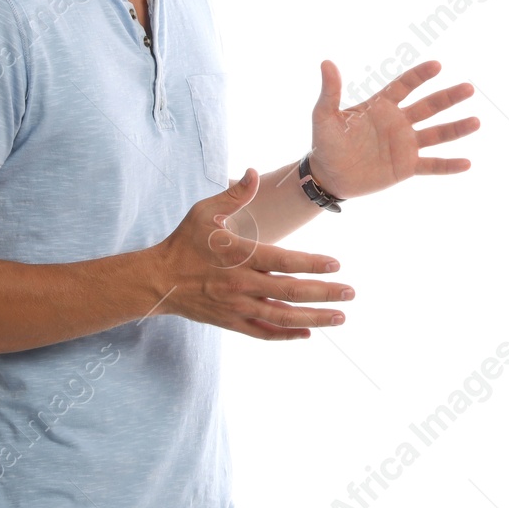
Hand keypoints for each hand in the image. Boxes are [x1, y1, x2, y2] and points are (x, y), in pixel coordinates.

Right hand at [148, 169, 354, 340]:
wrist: (157, 280)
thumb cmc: (183, 243)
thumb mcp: (204, 212)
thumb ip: (234, 195)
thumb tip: (253, 172)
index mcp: (239, 256)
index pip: (284, 261)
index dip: (312, 264)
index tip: (336, 265)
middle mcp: (242, 284)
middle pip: (291, 291)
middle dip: (325, 293)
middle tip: (350, 293)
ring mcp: (237, 306)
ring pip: (282, 316)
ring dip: (314, 318)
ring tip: (340, 317)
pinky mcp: (231, 322)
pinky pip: (263, 332)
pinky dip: (286, 335)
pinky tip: (307, 333)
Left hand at [305, 59, 478, 200]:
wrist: (328, 175)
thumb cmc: (325, 143)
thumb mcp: (324, 116)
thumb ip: (330, 92)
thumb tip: (326, 63)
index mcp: (381, 106)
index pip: (405, 86)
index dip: (420, 75)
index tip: (437, 65)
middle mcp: (399, 122)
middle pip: (429, 106)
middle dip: (449, 97)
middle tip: (469, 88)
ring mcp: (405, 145)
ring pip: (436, 134)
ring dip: (456, 128)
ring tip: (476, 122)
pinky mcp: (406, 167)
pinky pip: (432, 165)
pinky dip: (448, 165)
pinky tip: (467, 163)